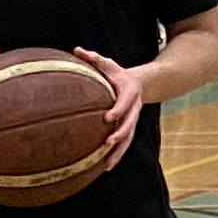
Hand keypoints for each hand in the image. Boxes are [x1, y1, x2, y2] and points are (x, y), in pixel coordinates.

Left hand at [74, 47, 150, 169]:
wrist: (141, 83)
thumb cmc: (118, 74)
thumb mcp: (108, 64)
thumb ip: (93, 58)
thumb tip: (76, 50)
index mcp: (129, 91)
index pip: (125, 102)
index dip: (119, 110)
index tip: (108, 118)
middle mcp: (133, 107)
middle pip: (130, 123)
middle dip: (121, 133)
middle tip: (108, 142)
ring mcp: (132, 120)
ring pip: (128, 138)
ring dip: (119, 151)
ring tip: (107, 164)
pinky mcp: (128, 128)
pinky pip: (125, 144)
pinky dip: (117, 155)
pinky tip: (106, 167)